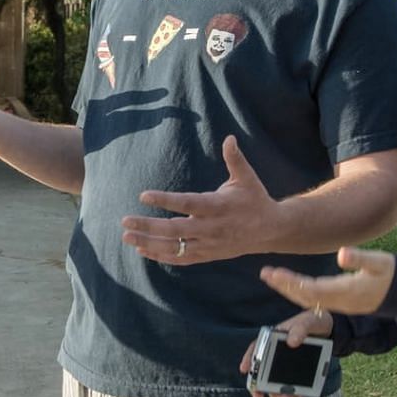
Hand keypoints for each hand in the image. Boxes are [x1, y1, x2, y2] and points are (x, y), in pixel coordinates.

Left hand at [122, 136, 280, 264]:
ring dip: (149, 242)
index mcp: (218, 206)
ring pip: (175, 247)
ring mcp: (209, 245)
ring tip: (127, 236)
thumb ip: (234, 159)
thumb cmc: (254, 199)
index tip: (143, 195)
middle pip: (175, 229)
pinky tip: (142, 250)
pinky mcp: (208, 255)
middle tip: (125, 220)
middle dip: (148, 226)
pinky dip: (161, 255)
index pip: (187, 203)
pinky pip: (181, 258)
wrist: (271, 230)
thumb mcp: (246, 178)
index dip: (165, 200)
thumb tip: (229, 138)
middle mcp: (212, 228)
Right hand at [239, 308, 334, 396]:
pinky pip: (290, 387)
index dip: (249, 359)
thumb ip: (300, 329)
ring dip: (278, 395)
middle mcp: (275, 354)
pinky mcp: (295, 373)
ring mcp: (284, 365)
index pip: (256, 348)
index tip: (244, 370)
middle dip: (259, 387)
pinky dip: (293, 395)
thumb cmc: (313, 322)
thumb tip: (292, 342)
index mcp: (273, 338)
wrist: (328, 330)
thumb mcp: (307, 322)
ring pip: (275, 383)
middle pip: (262, 372)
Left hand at [260, 247, 396, 316]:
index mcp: (346, 292)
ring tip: (271, 276)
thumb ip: (360, 259)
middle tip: (266, 273)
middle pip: (305, 297)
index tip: (276, 274)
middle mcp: (339, 302)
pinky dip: (298, 291)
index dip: (293, 283)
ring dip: (288, 288)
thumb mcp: (380, 262)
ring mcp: (339, 304)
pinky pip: (313, 300)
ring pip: (308, 300)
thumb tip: (341, 254)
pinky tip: (287, 283)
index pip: (312, 289)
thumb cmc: (390, 274)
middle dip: (284, 285)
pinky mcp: (339, 302)